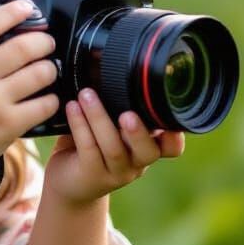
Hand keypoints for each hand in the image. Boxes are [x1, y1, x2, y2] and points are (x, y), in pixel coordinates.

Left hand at [43, 87, 185, 206]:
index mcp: (147, 147)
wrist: (68, 181)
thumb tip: (106, 63)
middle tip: (127, 113)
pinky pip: (89, 150)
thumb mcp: (108, 125)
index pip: (172, 147)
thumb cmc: (90, 145)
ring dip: (99, 118)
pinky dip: (80, 126)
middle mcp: (137, 163)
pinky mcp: (92, 176)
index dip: (175, 137)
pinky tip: (72, 108)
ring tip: (86, 95)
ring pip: (114, 148)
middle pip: (148, 152)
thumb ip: (115, 104)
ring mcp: (115, 172)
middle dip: (139, 132)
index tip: (168, 116)